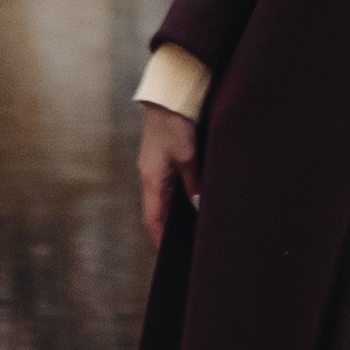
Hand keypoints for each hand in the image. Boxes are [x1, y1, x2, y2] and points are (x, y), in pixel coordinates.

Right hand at [139, 104, 200, 250]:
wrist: (170, 91)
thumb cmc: (174, 121)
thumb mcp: (187, 155)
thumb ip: (193, 182)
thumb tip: (198, 206)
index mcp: (151, 179)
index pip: (153, 219)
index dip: (160, 240)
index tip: (172, 258)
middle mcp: (151, 175)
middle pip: (158, 211)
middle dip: (170, 230)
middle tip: (188, 245)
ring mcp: (157, 165)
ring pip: (167, 197)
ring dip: (178, 212)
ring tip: (196, 226)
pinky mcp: (166, 155)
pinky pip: (172, 183)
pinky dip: (182, 194)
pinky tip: (197, 197)